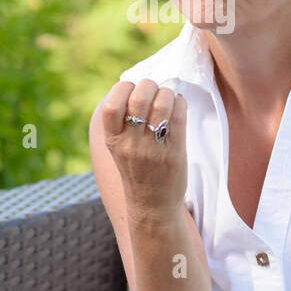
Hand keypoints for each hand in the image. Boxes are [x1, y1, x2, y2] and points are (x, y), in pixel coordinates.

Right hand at [101, 79, 187, 219]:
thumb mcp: (119, 147)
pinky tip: (178, 105)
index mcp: (113, 141)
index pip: (111, 105)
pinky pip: (179, 116)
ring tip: (167, 98)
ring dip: (167, 93)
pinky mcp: (174, 152)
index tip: (131, 89)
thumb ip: (123, 121)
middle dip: (149, 85)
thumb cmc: (136, 170)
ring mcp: (153, 149)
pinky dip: (180, 103)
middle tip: (153, 90)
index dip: (122, 89)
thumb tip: (136, 85)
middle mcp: (131, 145)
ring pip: (162, 104)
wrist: (152, 205)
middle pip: (139, 98)